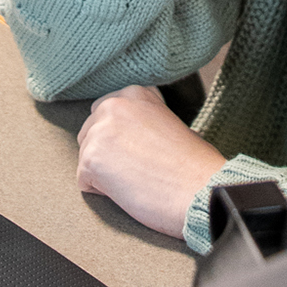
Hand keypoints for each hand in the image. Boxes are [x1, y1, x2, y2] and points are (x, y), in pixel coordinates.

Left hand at [76, 84, 226, 237]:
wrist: (201, 189)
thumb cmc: (194, 165)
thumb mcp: (170, 122)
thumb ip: (143, 121)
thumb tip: (127, 136)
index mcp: (134, 93)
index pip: (106, 114)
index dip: (122, 140)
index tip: (141, 151)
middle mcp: (113, 104)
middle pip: (90, 133)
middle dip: (107, 154)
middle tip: (139, 168)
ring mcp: (99, 131)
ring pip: (86, 157)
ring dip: (105, 174)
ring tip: (138, 179)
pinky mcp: (90, 159)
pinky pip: (85, 182)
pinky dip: (103, 193)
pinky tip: (130, 190)